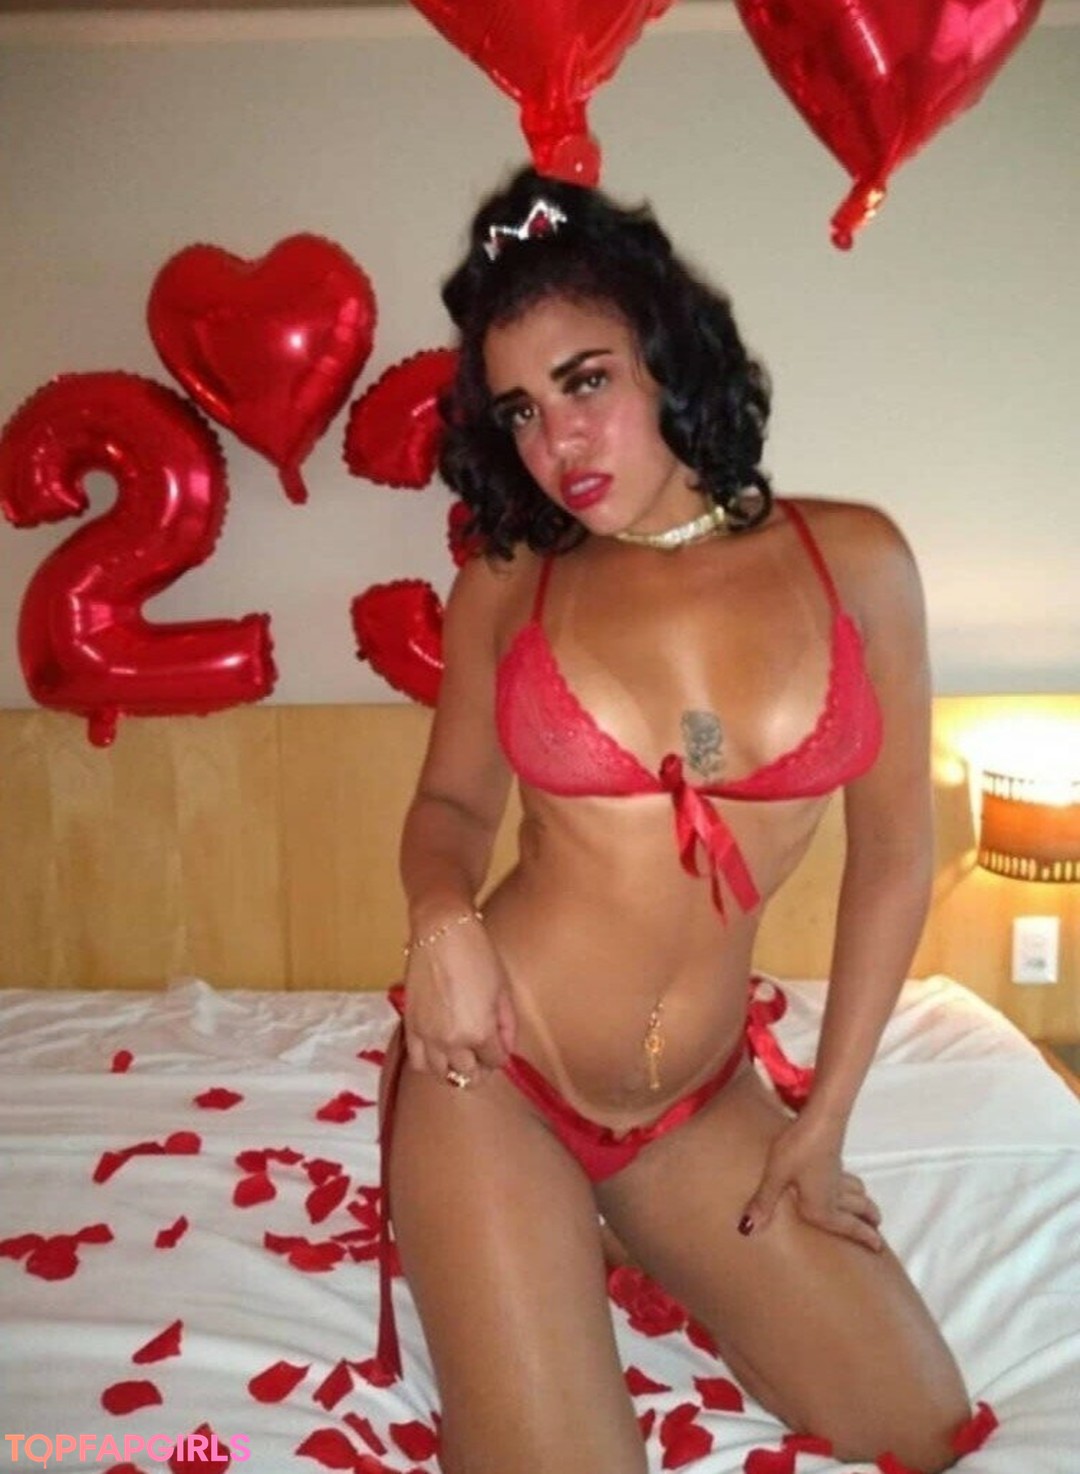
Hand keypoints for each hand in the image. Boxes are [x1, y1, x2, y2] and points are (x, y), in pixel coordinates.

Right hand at [403, 916, 515, 1087]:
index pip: (495, 1061)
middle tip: (484, 1053)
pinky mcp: (410, 1025)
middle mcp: (451, 1041)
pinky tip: (439, 1052)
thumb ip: (507, 1025)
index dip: (501, 1054)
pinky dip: (430, 1063)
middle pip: (468, 1073)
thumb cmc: (478, 954)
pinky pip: (417, 1060)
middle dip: (480, 1066)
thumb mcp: (503, 990)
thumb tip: (505, 1048)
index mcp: (479, 1032)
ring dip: (454, 1070)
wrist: (441, 931)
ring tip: (461, 1057)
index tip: (500, 1044)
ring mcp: (427, 1035)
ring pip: (440, 1073)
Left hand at [738, 1112, 882, 1251]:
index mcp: (823, 1207)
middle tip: (877, 1228)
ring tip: (867, 1208)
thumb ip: (764, 1202)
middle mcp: (834, 1195)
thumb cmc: (798, 1151)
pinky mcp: (834, 1158)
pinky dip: (853, 1186)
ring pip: (856, 1193)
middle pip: (858, 1210)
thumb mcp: (777, 1177)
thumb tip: (747, 1229)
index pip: (848, 1227)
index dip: (864, 1238)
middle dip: (867, 1220)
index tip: (879, 1249)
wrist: (820, 1119)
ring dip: (863, 1202)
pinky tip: (843, 1179)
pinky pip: (848, 1179)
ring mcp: (837, 1175)